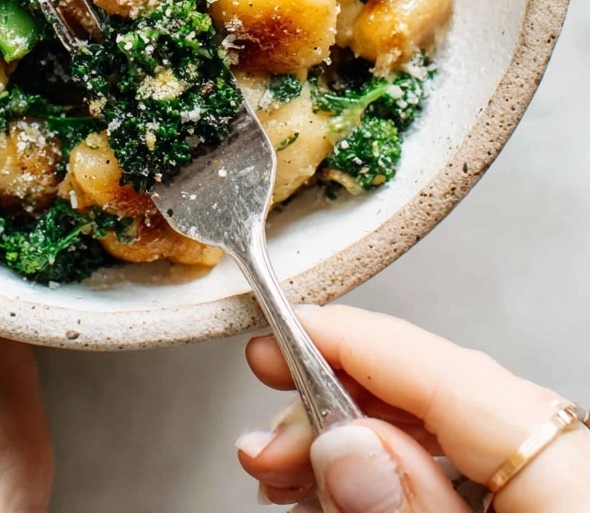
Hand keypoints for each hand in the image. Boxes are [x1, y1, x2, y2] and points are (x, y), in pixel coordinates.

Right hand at [236, 303, 589, 511]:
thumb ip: (409, 512)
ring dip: (349, 444)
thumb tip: (343, 444)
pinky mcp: (535, 506)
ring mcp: (554, 489)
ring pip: (441, 432)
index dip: (350, 341)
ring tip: (285, 471)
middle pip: (439, 395)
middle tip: (266, 440)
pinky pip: (458, 470)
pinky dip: (390, 473)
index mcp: (571, 479)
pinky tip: (339, 487)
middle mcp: (569, 470)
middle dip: (334, 408)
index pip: (447, 372)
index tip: (278, 332)